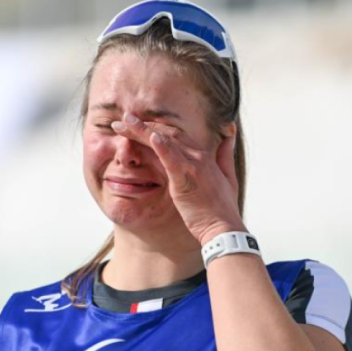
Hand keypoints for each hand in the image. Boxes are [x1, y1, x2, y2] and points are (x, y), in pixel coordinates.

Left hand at [112, 113, 246, 244]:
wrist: (224, 229)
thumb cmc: (222, 209)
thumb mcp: (228, 177)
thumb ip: (225, 155)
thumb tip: (229, 134)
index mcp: (203, 156)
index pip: (176, 135)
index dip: (155, 127)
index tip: (137, 124)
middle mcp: (198, 157)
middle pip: (167, 133)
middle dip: (142, 126)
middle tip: (122, 120)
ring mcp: (193, 167)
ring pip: (164, 141)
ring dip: (141, 130)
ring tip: (122, 123)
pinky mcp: (186, 180)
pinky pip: (171, 159)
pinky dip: (161, 146)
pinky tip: (150, 137)